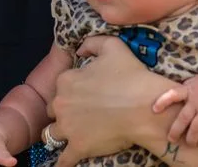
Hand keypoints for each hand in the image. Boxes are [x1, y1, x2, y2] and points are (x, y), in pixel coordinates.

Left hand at [48, 36, 178, 166]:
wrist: (145, 106)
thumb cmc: (131, 75)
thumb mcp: (112, 46)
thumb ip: (92, 43)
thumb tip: (80, 49)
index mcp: (66, 80)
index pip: (60, 87)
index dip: (71, 91)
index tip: (84, 96)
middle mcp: (61, 103)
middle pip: (54, 110)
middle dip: (63, 112)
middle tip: (80, 115)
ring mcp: (68, 127)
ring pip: (52, 133)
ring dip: (60, 134)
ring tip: (70, 137)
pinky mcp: (78, 147)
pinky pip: (63, 160)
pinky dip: (62, 163)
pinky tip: (63, 165)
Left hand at [153, 70, 197, 146]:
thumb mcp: (197, 80)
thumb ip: (186, 88)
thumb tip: (173, 94)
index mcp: (189, 90)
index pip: (172, 94)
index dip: (162, 101)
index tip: (154, 109)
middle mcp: (196, 101)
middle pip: (183, 118)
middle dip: (175, 130)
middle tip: (171, 139)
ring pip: (196, 127)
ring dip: (191, 137)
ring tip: (189, 143)